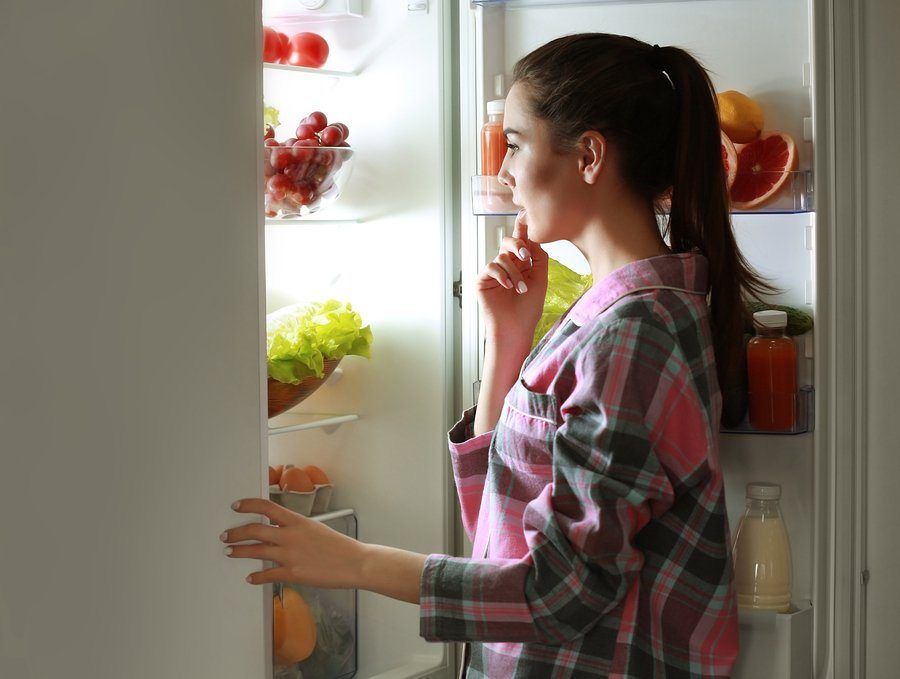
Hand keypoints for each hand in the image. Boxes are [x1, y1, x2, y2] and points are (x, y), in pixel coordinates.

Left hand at [222, 498, 364, 587]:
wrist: (355, 563)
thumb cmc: (339, 546)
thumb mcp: (316, 529)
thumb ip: (296, 529)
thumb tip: (280, 531)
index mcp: (298, 521)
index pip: (266, 507)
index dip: (248, 505)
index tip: (236, 506)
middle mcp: (291, 536)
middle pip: (254, 530)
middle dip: (236, 532)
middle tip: (225, 535)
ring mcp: (290, 555)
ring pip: (256, 551)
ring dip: (239, 551)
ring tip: (229, 552)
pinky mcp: (293, 574)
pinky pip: (267, 575)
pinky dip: (256, 577)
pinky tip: (250, 577)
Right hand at [476, 209, 548, 343]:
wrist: (516, 328)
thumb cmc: (529, 308)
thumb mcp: (540, 280)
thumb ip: (538, 258)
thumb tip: (533, 238)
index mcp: (521, 264)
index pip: (521, 242)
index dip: (522, 227)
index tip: (525, 213)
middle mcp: (507, 265)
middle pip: (508, 242)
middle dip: (518, 245)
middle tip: (526, 256)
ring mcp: (494, 272)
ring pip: (503, 257)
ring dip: (515, 273)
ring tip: (521, 289)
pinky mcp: (483, 280)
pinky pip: (491, 267)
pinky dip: (502, 275)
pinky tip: (509, 288)